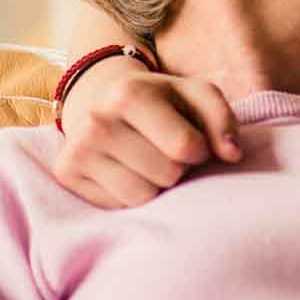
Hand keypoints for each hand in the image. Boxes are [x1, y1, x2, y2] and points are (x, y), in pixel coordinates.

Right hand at [52, 56, 238, 207]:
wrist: (102, 98)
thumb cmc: (162, 102)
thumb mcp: (197, 96)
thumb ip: (223, 119)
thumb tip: (233, 155)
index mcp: (130, 94)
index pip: (185, 147)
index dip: (200, 150)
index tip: (192, 140)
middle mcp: (96, 121)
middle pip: (166, 175)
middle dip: (177, 168)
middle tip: (165, 150)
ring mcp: (77, 149)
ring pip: (141, 196)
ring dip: (155, 184)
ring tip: (147, 159)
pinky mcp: (66, 173)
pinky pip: (118, 205)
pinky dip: (130, 194)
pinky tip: (126, 169)